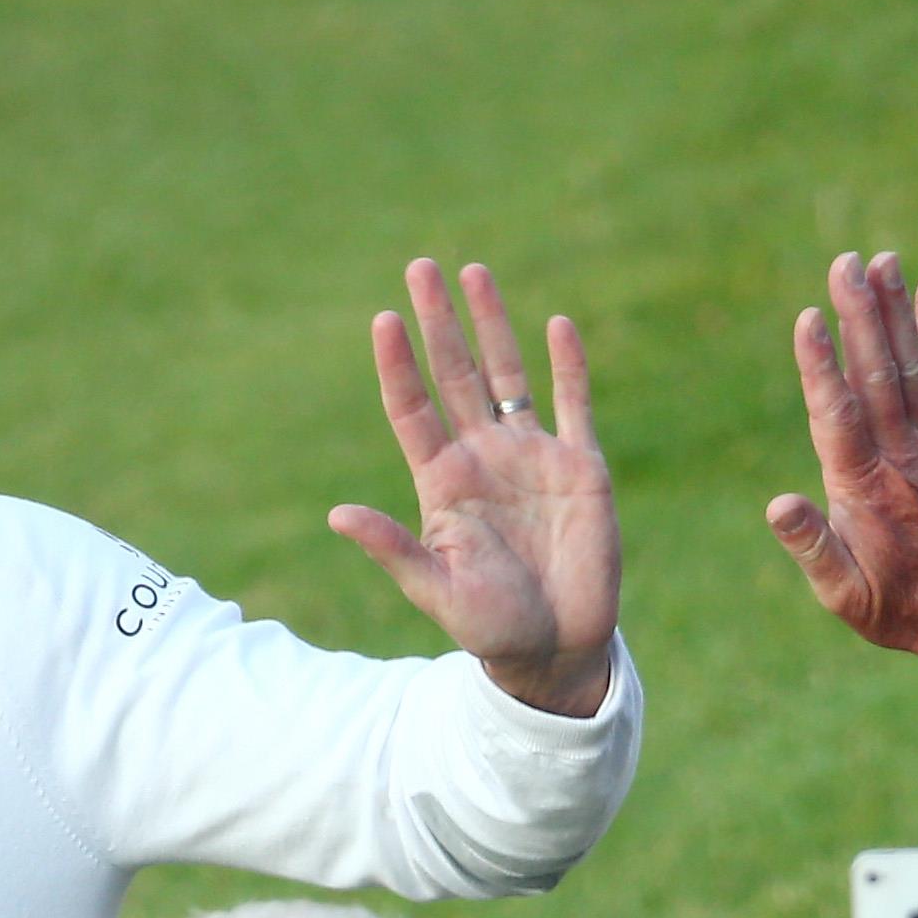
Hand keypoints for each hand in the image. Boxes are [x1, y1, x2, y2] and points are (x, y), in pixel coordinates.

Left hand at [332, 258, 619, 716]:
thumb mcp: (435, 591)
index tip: (384, 320)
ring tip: (472, 272)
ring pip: (508, 375)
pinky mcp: (580, 468)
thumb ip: (393, 548)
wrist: (558, 649)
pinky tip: (556, 324)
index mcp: (442, 482)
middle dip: (438, 322)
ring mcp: (532, 458)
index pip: (413, 408)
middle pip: (455, 375)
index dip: (398, 364)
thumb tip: (336, 515)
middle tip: (419, 267)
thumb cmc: (490, 628)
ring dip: (492, 324)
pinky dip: (568, 365)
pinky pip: (573, 405)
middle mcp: (483, 459)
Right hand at [767, 253, 917, 674]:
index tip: (809, 319)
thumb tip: (776, 505)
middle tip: (845, 262)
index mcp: (863, 489)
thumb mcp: (843, 594)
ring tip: (882, 259)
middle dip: (860, 317)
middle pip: (877, 377)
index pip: (838, 417)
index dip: (822, 367)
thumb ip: (811, 547)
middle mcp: (900, 458)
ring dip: (896, 311)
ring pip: (911, 368)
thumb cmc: (894, 605)